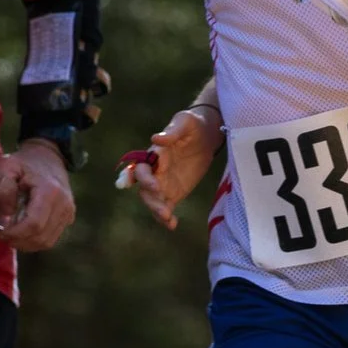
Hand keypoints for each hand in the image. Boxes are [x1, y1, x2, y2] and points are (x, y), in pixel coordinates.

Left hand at [0, 140, 75, 251]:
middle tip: (4, 236)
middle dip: (20, 241)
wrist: (48, 156)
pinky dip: (36, 241)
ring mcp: (68, 211)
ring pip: (47, 241)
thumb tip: (8, 213)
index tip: (1, 233)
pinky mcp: (68, 217)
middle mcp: (64, 204)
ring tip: (13, 236)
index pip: (34, 224)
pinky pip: (52, 238)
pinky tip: (24, 234)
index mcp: (49, 191)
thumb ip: (4, 188)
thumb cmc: (24, 162)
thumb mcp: (7, 166)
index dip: (16, 234)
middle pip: (41, 236)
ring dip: (27, 244)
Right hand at [124, 107, 224, 229]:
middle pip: (145, 190)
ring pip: (153, 201)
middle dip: (151, 201)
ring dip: (157, 211)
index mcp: (154, 155)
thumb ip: (172, 132)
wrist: (207, 136)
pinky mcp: (174, 192)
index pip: (141, 169)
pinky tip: (172, 224)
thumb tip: (156, 139)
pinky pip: (167, 206)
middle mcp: (155, 171)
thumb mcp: (185, 122)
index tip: (155, 186)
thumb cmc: (193, 125)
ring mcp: (164, 183)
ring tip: (168, 219)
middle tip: (164, 210)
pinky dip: (166, 217)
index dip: (144, 179)